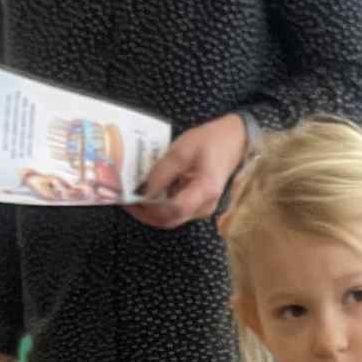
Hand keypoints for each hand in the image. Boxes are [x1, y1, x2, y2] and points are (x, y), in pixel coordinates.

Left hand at [127, 114, 247, 228]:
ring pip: (171, 219)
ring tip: (135, 199)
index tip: (132, 200)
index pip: (173, 210)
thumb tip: (144, 190)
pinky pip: (176, 212)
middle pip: (170, 221)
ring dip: (151, 213)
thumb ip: (162, 172)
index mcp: (204, 190)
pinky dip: (160, 207)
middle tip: (127, 202)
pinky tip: (149, 196)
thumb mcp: (182, 150)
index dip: (150, 208)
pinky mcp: (198, 205)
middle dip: (146, 214)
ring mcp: (201, 209)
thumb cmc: (210, 141)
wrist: (234, 141)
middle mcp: (204, 206)